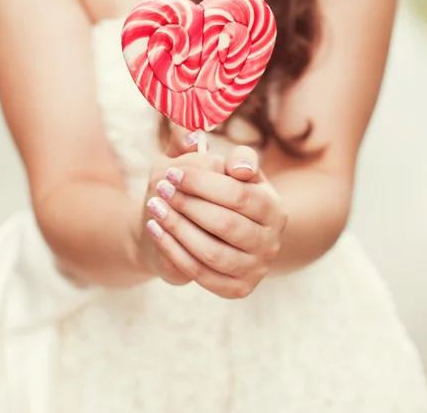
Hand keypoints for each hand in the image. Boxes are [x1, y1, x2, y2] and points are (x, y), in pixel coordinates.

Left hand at [145, 145, 287, 298]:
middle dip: (189, 205)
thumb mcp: (204, 164)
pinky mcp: (238, 289)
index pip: (240, 194)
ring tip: (154, 208)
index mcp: (272, 205)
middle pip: (227, 225)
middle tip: (160, 189)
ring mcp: (257, 268)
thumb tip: (191, 136)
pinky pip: (202, 276)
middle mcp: (271, 239)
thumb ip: (197, 146)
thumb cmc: (205, 192)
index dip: (203, 183)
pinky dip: (175, 252)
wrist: (199, 231)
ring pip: (213, 254)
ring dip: (179, 230)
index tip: (172, 172)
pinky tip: (155, 230)